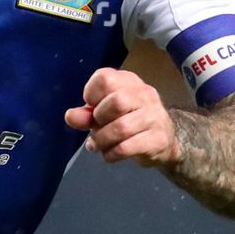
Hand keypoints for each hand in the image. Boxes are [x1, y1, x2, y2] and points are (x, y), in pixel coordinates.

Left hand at [64, 67, 181, 168]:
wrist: (164, 140)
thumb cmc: (129, 120)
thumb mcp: (104, 114)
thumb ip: (85, 114)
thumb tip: (70, 117)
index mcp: (128, 81)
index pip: (105, 78)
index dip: (91, 95)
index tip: (92, 109)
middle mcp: (145, 94)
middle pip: (116, 102)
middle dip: (98, 119)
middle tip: (95, 129)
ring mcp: (154, 116)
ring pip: (122, 127)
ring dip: (102, 140)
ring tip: (97, 145)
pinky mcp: (158, 139)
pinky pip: (128, 147)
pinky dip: (111, 154)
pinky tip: (108, 155)